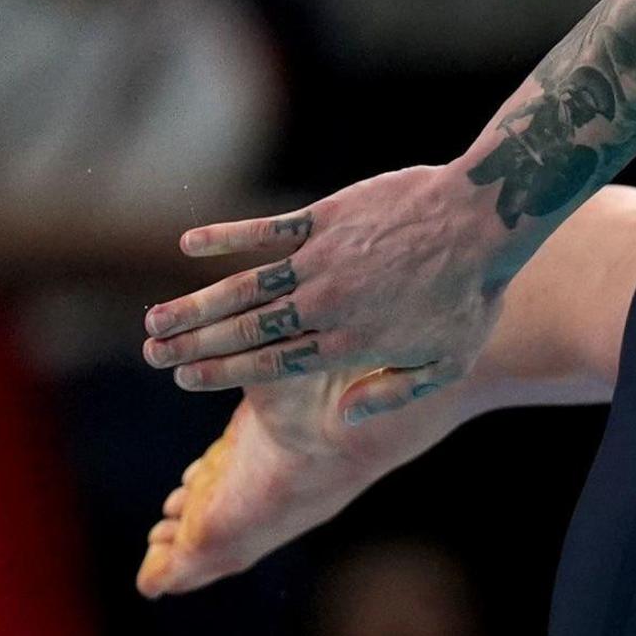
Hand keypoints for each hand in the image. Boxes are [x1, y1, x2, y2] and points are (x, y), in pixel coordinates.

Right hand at [137, 165, 521, 437]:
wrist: (483, 220)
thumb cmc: (471, 296)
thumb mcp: (445, 364)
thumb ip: (391, 393)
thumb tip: (345, 415)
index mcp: (350, 345)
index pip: (273, 365)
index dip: (223, 372)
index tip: (185, 379)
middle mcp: (326, 306)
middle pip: (246, 331)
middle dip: (193, 345)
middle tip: (152, 355)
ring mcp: (322, 261)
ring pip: (244, 287)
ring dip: (195, 303)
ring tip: (156, 318)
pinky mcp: (325, 219)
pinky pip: (265, 231)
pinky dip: (226, 237)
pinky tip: (188, 245)